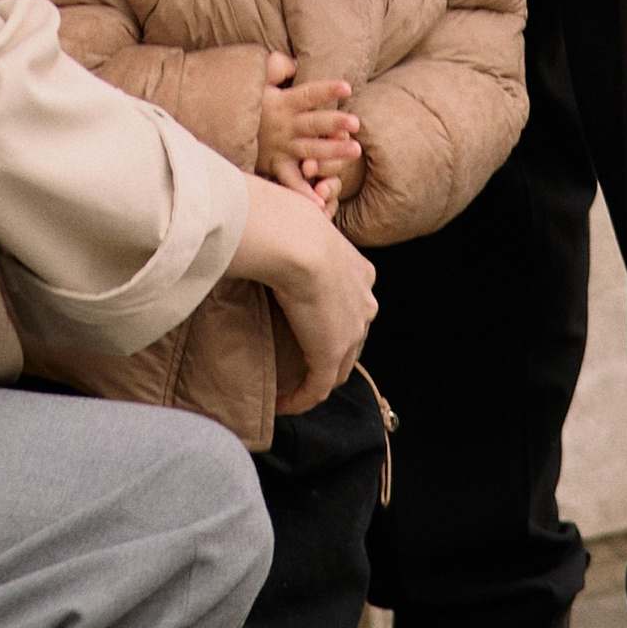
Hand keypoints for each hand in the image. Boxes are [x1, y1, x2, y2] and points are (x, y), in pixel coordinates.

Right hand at [227, 174, 377, 413]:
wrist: (295, 240)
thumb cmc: (287, 223)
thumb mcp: (297, 230)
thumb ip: (290, 241)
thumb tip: (261, 232)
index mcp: (360, 272)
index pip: (350, 307)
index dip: (331, 322)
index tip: (304, 329)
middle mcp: (364, 303)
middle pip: (350, 340)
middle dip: (327, 355)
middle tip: (298, 364)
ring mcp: (352, 331)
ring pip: (337, 366)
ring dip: (314, 380)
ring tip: (290, 386)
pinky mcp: (331, 353)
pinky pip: (319, 387)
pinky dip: (302, 399)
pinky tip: (283, 403)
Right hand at [257, 54, 361, 197]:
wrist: (217, 121)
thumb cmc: (246, 96)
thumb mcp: (257, 76)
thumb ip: (276, 67)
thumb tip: (295, 64)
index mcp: (283, 103)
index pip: (308, 94)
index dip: (326, 90)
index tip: (347, 87)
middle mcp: (284, 126)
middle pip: (313, 124)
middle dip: (334, 123)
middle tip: (356, 122)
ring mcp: (281, 148)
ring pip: (310, 150)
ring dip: (332, 152)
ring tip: (355, 151)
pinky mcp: (275, 165)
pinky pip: (291, 181)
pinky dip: (304, 193)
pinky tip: (322, 203)